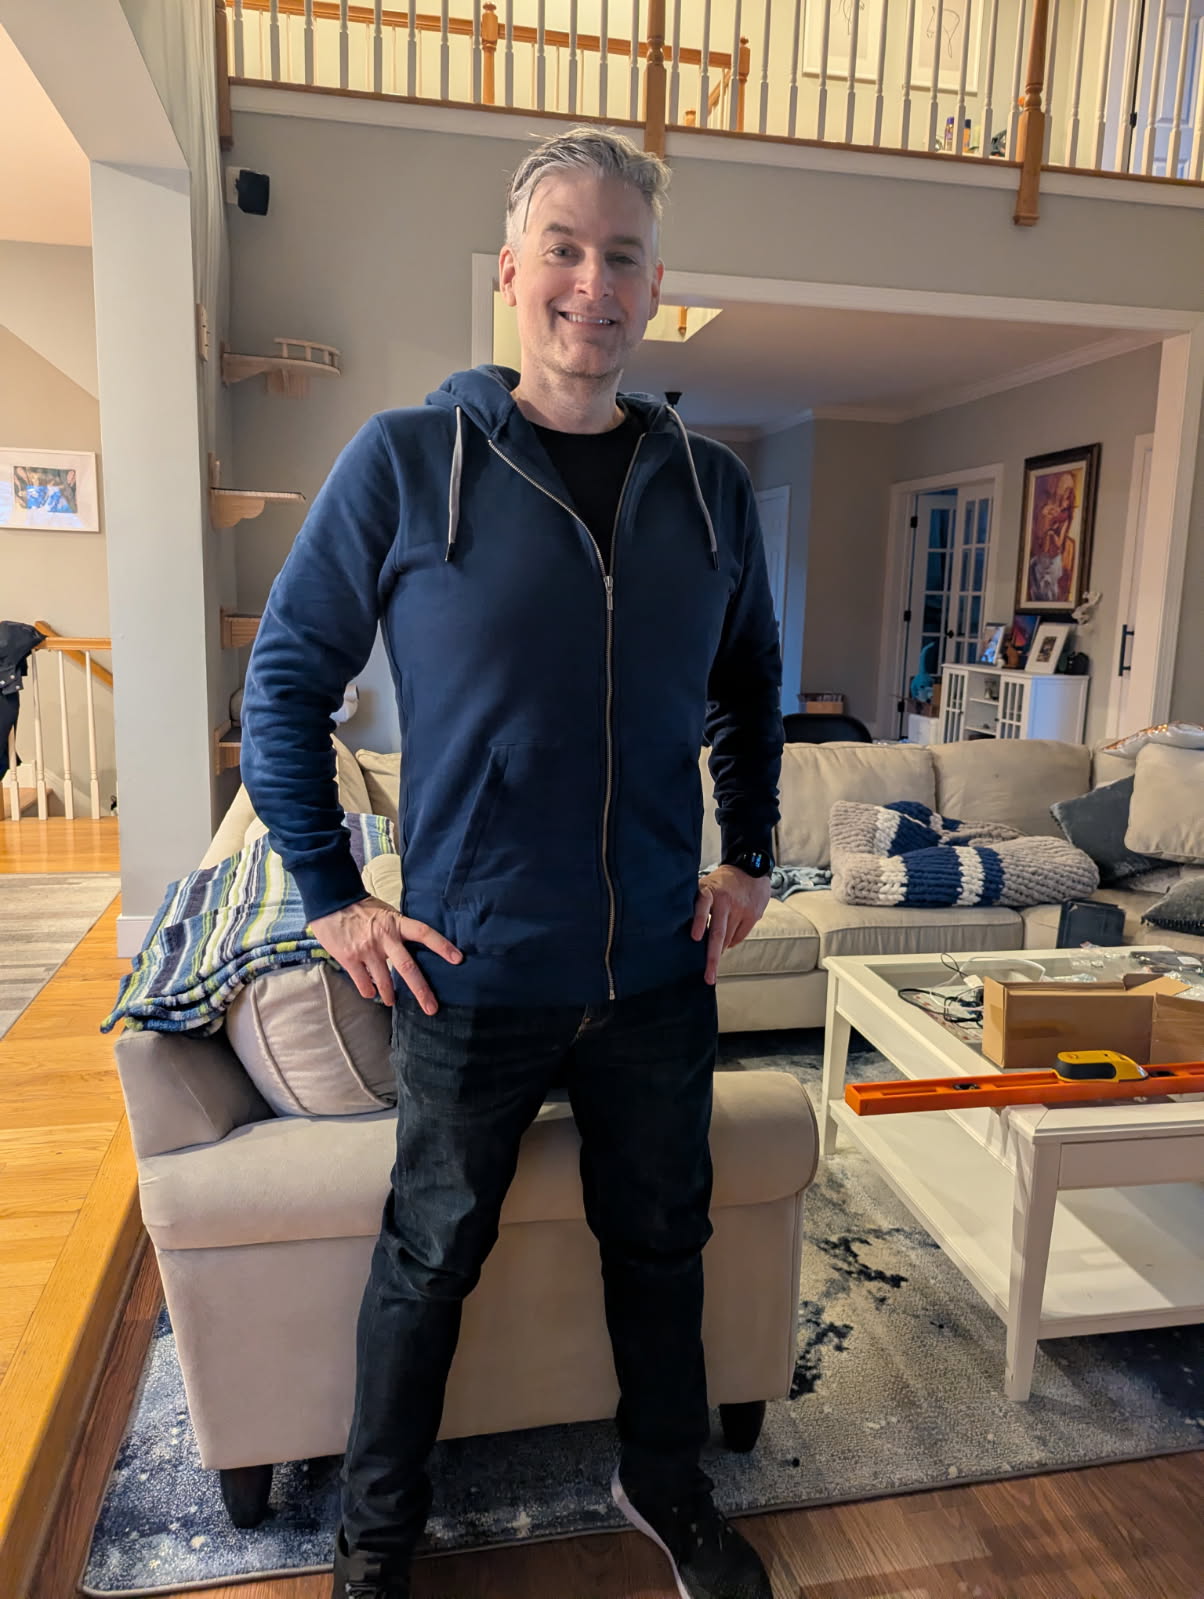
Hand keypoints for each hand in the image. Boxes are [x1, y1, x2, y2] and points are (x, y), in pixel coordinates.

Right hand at [308, 897, 462, 1014]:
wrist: (331, 901)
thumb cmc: (361, 908)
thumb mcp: (386, 912)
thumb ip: (398, 930)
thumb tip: (412, 948)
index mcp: (396, 923)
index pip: (424, 933)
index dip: (442, 946)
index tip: (458, 959)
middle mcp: (384, 938)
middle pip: (408, 968)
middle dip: (421, 991)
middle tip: (432, 1008)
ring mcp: (367, 949)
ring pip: (384, 981)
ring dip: (390, 995)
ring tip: (391, 1002)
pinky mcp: (349, 958)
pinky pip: (363, 983)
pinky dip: (369, 991)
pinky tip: (371, 992)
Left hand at [691, 865, 772, 984]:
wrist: (751, 868)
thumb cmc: (721, 882)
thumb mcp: (706, 885)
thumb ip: (698, 905)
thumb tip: (690, 935)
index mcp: (710, 891)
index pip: (703, 905)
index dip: (699, 921)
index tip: (695, 937)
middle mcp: (726, 900)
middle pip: (718, 933)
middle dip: (712, 957)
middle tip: (708, 976)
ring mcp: (741, 909)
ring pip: (729, 938)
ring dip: (720, 950)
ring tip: (712, 957)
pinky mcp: (753, 915)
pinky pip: (740, 937)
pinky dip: (731, 942)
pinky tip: (727, 941)